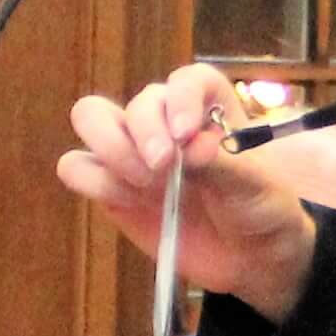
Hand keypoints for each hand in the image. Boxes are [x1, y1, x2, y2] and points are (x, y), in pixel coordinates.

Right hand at [58, 64, 323, 323]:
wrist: (250, 254)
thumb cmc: (258, 206)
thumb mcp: (253, 184)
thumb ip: (221, 162)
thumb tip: (191, 145)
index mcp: (207, 106)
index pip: (186, 80)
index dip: (181, 99)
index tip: (186, 134)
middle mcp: (165, 120)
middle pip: (136, 102)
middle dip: (144, 131)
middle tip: (162, 167)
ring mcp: (133, 150)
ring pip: (91, 118)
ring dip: (112, 148)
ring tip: (144, 185)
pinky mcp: (110, 186)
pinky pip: (77, 167)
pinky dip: (95, 181)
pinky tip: (129, 201)